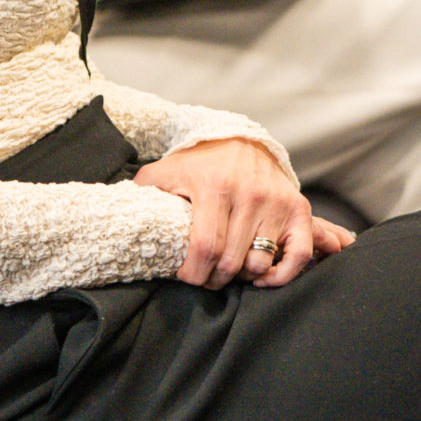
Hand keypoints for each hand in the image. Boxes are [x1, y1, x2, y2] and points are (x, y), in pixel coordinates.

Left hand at [132, 137, 332, 288]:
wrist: (239, 141)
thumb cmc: (197, 163)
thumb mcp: (165, 170)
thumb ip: (144, 190)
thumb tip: (122, 213)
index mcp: (214, 187)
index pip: (205, 247)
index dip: (194, 273)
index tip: (187, 277)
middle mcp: (249, 194)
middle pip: (230, 260)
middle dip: (213, 279)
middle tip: (205, 278)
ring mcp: (276, 202)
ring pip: (259, 262)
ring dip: (242, 277)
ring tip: (228, 270)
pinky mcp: (297, 208)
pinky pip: (298, 254)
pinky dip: (283, 274)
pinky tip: (263, 277)